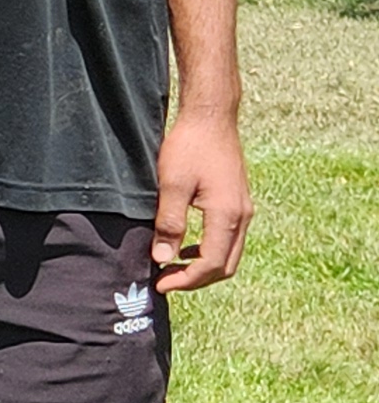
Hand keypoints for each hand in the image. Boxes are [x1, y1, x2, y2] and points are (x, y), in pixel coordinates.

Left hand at [151, 108, 250, 292]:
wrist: (211, 118)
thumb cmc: (189, 146)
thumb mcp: (172, 184)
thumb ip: (169, 223)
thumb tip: (163, 259)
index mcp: (227, 215)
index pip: (210, 264)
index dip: (185, 280)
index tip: (159, 284)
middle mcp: (242, 216)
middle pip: (225, 266)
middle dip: (196, 280)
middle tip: (164, 281)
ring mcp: (244, 209)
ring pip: (229, 254)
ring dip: (203, 267)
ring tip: (172, 268)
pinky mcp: (239, 203)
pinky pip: (229, 239)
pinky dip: (210, 251)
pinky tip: (186, 248)